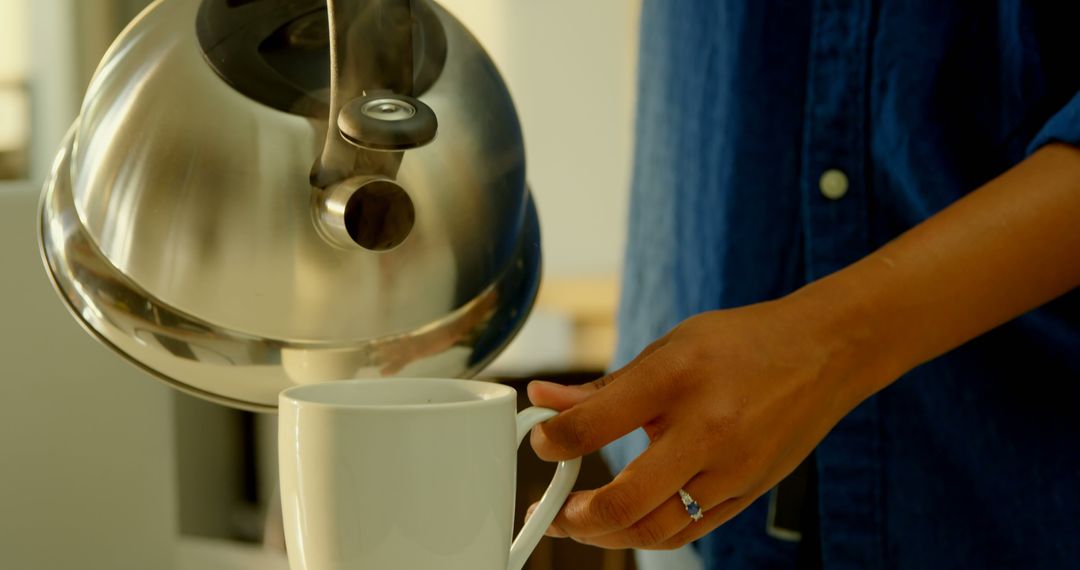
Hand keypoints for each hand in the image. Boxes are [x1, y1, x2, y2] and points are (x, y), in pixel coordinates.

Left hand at [527, 296, 889, 549]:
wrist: (826, 352)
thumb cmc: (742, 345)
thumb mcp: (669, 348)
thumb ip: (605, 387)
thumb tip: (545, 400)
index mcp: (677, 378)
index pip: (595, 424)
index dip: (553, 440)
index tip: (542, 441)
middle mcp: (707, 429)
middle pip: (626, 499)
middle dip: (576, 517)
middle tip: (552, 512)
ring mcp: (732, 469)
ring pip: (657, 528)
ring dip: (608, 534)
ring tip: (579, 523)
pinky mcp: (748, 493)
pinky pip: (689, 531)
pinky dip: (650, 533)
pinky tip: (626, 523)